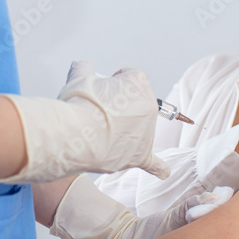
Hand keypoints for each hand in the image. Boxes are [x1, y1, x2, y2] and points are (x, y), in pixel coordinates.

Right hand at [0, 61, 169, 183]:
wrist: (74, 134)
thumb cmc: (78, 104)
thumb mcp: (80, 77)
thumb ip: (84, 69)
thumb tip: (81, 66)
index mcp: (139, 82)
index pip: (127, 77)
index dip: (111, 83)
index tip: (99, 91)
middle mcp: (149, 107)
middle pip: (133, 103)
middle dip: (117, 106)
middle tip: (96, 112)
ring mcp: (147, 133)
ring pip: (136, 128)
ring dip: (124, 130)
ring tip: (99, 132)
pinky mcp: (140, 155)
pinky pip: (154, 163)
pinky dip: (158, 168)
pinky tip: (163, 172)